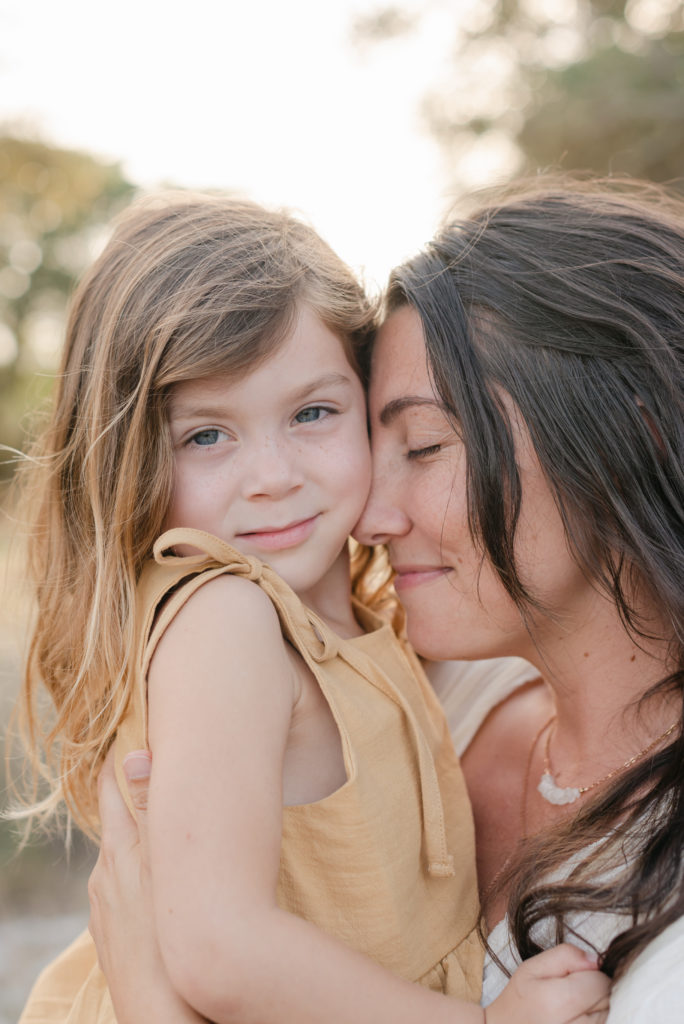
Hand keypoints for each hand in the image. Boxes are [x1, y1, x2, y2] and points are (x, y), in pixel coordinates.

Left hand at [89, 748, 203, 1023]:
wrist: (166, 1014)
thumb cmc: (179, 936)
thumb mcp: (171, 862)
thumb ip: (156, 808)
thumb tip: (134, 755)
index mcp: (121, 851)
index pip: (108, 790)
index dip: (115, 760)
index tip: (124, 732)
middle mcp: (105, 877)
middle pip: (113, 822)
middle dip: (126, 796)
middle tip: (148, 769)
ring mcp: (106, 910)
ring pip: (118, 858)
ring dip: (134, 837)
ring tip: (157, 824)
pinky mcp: (111, 937)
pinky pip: (120, 890)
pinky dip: (135, 873)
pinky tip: (154, 881)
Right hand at [486, 943, 609, 1023]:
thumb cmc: (521, 1000)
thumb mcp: (532, 968)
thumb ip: (566, 955)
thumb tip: (596, 961)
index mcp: (555, 1003)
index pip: (600, 982)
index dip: (590, 974)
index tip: (573, 978)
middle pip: (608, 1000)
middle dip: (595, 992)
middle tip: (571, 994)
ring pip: (609, 1015)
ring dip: (598, 1009)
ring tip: (574, 1009)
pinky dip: (596, 1020)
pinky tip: (578, 1019)